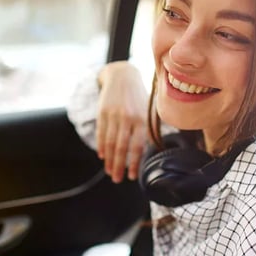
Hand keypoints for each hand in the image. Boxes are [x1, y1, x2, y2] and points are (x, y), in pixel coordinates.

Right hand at [95, 61, 148, 182]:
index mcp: (142, 119)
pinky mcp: (103, 112)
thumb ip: (150, 129)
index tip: (131, 177)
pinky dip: (102, 146)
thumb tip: (154, 150)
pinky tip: (102, 156)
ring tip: (109, 171)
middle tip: (117, 180)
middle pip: (122, 147)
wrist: (122, 75)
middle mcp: (128, 118)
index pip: (138, 146)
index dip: (134, 163)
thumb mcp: (148, 110)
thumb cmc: (138, 97)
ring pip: (110, 143)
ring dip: (109, 160)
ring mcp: (114, 115)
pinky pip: (101, 133)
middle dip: (119, 166)